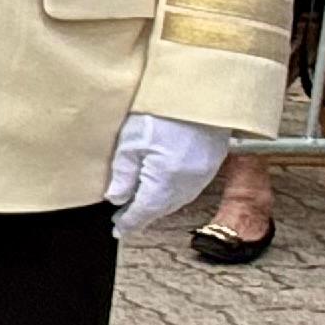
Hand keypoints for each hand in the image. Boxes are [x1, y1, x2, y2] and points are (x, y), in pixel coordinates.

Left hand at [106, 112, 230, 234]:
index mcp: (165, 181)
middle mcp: (186, 183)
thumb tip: (115, 198)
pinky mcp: (209, 164)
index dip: (129, 223)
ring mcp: (201, 175)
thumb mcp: (131, 141)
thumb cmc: (162, 112)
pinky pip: (187, 188)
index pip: (144, 211)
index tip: (117, 231)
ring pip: (175, 200)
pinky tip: (162, 189)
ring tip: (138, 206)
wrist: (200, 94)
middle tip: (123, 220)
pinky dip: (172, 193)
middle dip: (142, 215)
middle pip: (161, 208)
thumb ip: (123, 173)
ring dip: (157, 205)